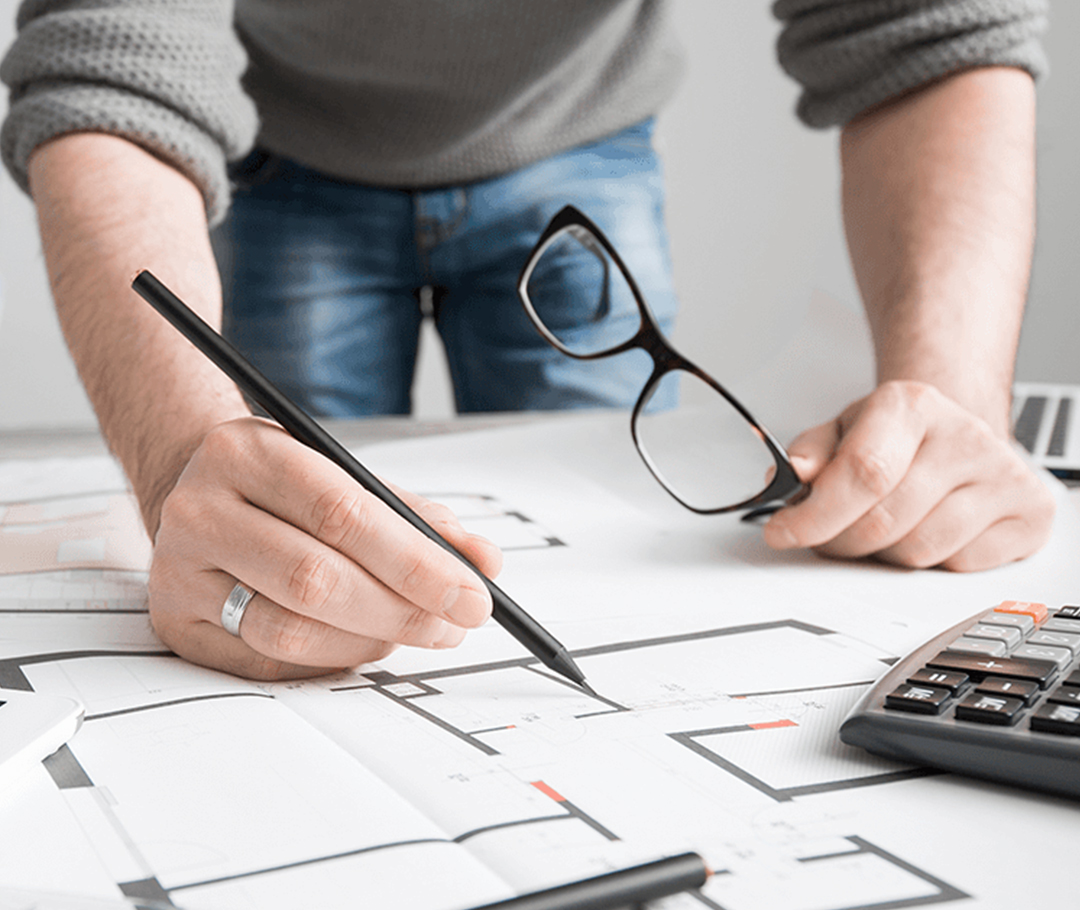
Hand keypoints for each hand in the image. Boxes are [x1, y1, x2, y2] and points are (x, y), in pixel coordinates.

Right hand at [147, 417, 502, 679]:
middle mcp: (201, 509)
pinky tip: (365, 642)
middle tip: (454, 623)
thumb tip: (483, 562)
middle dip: (403, 610)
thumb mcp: (349, 478)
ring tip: (417, 631)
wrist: (195, 490)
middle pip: (316, 579)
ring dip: (372, 641)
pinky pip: (270, 664)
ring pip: (290, 630)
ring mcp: (180, 572)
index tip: (471, 594)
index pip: (343, 514)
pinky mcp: (177, 625)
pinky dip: (334, 658)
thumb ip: (418, 519)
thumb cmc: (286, 487)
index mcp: (248, 452)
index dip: (416, 562)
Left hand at [762, 381, 1054, 570]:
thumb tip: (787, 477)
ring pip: (917, 551)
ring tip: (879, 528)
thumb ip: (810, 453)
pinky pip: (956, 566)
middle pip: (883, 520)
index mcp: (912, 405)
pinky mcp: (1029, 514)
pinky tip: (924, 530)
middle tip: (824, 536)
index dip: (815, 514)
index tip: (782, 533)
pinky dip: (928, 562)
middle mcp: (963, 434)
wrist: (958, 432)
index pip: (863, 472)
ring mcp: (1003, 475)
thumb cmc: (897, 437)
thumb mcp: (844, 430)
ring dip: (881, 554)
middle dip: (838, 541)